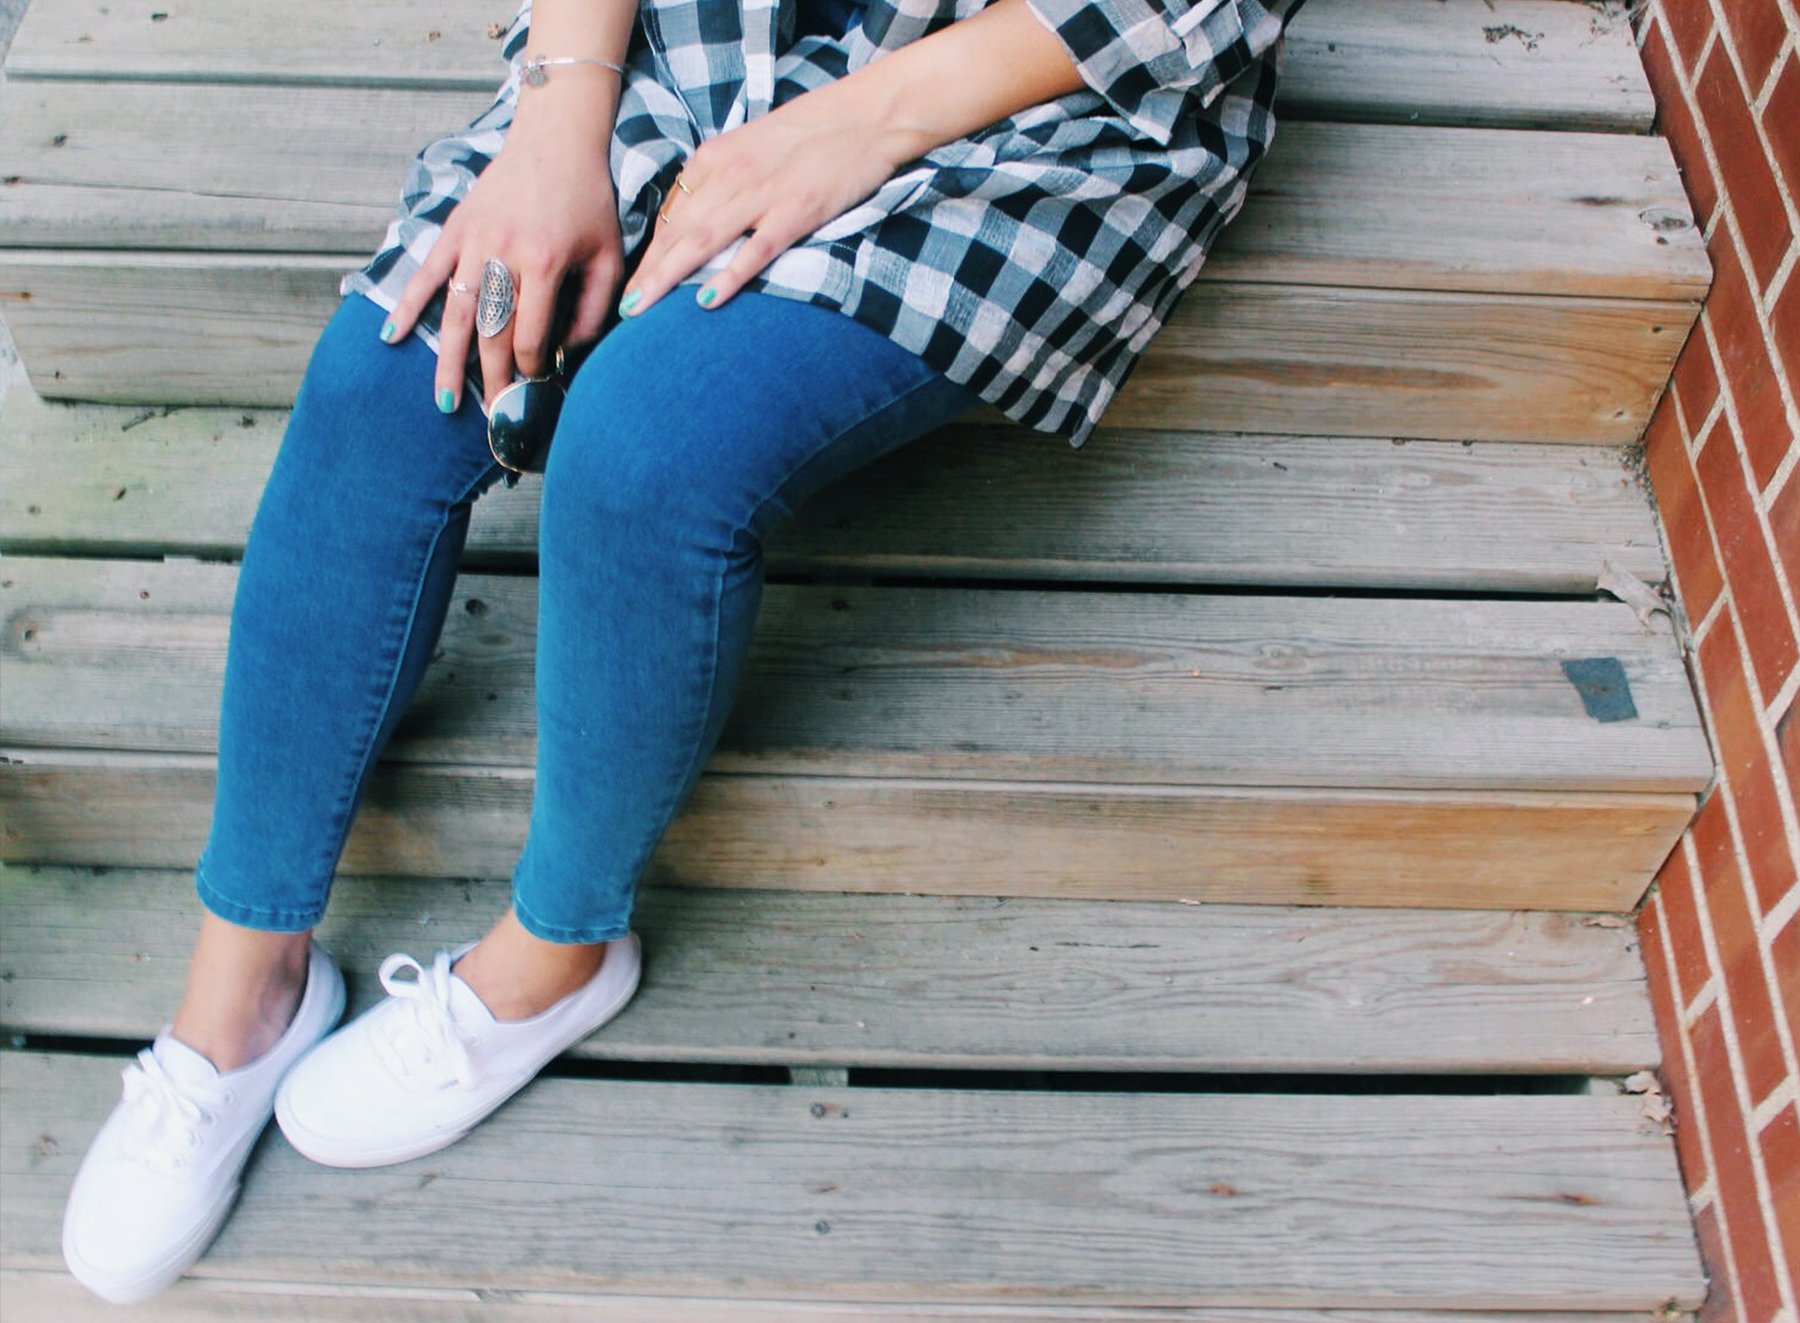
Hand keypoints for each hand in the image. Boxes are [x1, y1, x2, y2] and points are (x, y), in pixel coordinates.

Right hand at [378, 105, 625, 413]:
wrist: (556, 140)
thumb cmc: (588, 201)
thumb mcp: (607, 256)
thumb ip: (593, 309)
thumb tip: (569, 354)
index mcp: (543, 264)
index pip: (531, 336)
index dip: (532, 370)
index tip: (535, 393)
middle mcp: (502, 255)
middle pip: (491, 334)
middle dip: (492, 381)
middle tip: (492, 417)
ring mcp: (473, 242)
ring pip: (456, 313)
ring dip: (449, 360)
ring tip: (445, 401)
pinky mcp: (455, 228)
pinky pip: (426, 272)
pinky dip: (407, 304)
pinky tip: (393, 337)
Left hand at [617, 83, 911, 316]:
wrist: (866, 116)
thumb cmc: (813, 132)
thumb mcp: (753, 147)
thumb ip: (723, 177)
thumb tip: (697, 214)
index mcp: (716, 158)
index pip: (672, 213)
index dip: (650, 251)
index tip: (635, 281)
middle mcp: (730, 175)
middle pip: (678, 231)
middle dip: (647, 271)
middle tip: (625, 306)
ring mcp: (762, 195)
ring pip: (703, 241)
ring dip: (668, 276)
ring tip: (643, 307)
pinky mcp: (795, 212)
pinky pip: (755, 249)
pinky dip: (729, 274)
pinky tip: (705, 300)